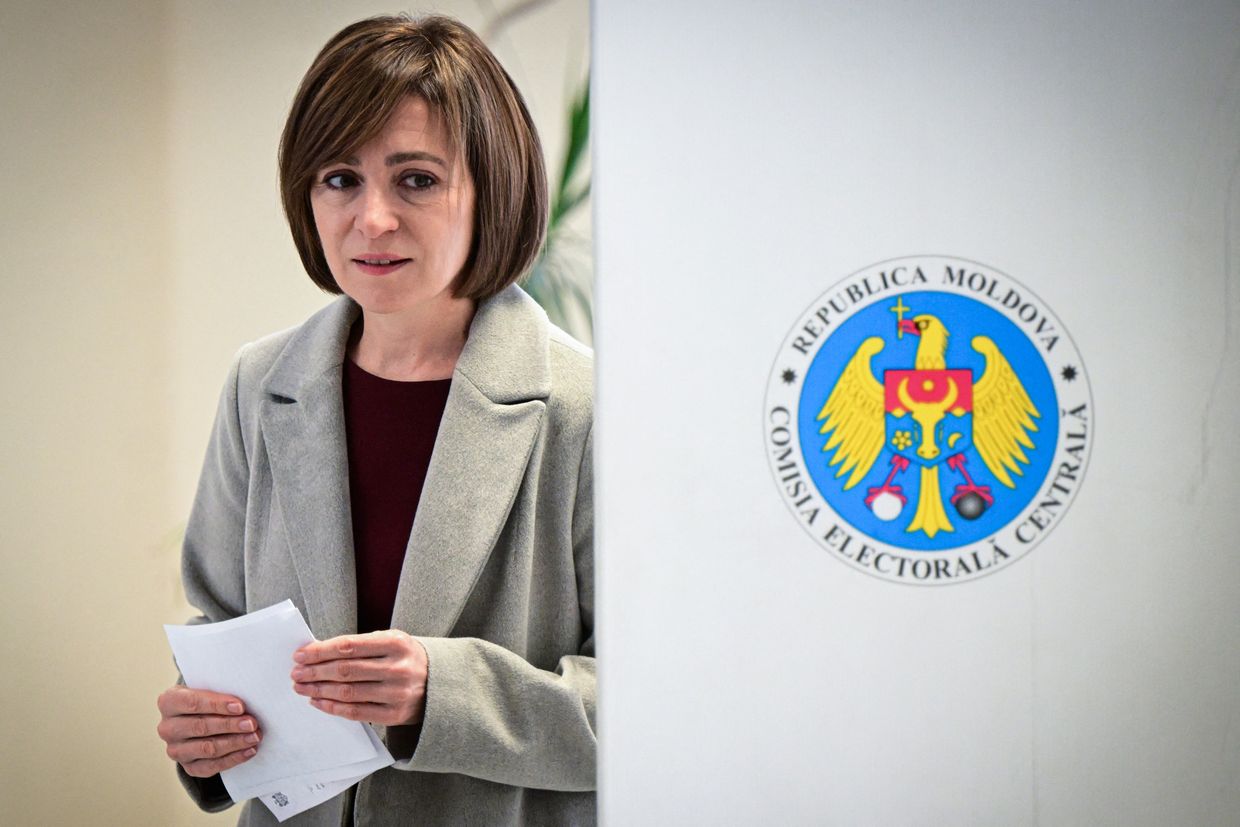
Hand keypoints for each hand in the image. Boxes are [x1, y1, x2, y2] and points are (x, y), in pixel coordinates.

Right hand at [156, 685, 261, 776]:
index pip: (192, 702)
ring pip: (207, 748)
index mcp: (169, 702)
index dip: (217, 705)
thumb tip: (245, 702)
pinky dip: (233, 758)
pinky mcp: (188, 766)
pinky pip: (211, 766)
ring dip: (234, 742)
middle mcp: (167, 728)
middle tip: (252, 723)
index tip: (240, 707)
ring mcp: (176, 749)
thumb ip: (221, 691)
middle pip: (201, 727)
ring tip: (254, 736)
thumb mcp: (208, 688)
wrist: (198, 718)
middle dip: (230, 725)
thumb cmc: (207, 699)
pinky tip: (249, 750)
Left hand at [291, 630, 427, 725]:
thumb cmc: (406, 658)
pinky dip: (332, 707)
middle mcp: (398, 668)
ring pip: (348, 692)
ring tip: (302, 687)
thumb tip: (318, 652)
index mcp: (396, 643)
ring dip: (319, 690)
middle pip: (345, 670)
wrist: (439, 683)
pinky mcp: (394, 714)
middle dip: (315, 671)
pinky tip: (318, 701)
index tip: (300, 655)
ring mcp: (397, 693)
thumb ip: (360, 645)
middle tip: (296, 672)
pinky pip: (356, 712)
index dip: (320, 651)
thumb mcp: (391, 641)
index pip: (349, 646)